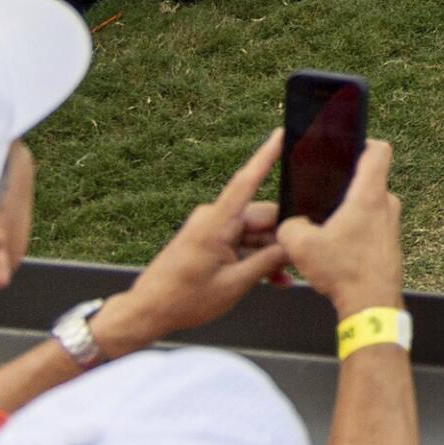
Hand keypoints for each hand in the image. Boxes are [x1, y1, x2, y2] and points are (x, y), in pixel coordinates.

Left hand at [98, 130, 289, 353]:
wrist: (146, 312)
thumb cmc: (184, 300)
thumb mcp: (234, 284)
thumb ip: (268, 262)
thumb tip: (294, 246)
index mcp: (217, 223)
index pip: (246, 181)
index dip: (266, 156)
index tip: (281, 132)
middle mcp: (213, 218)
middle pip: (260, 217)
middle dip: (280, 238)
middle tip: (297, 263)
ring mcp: (210, 228)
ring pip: (253, 233)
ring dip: (268, 254)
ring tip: (282, 280)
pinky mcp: (208, 239)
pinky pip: (240, 242)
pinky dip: (253, 258)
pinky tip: (270, 279)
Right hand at [278, 136, 404, 317]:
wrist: (371, 304)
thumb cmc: (344, 272)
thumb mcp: (301, 246)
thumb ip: (289, 226)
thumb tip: (291, 224)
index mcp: (370, 195)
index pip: (378, 150)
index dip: (362, 142)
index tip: (344, 146)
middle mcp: (387, 204)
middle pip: (369, 179)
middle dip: (344, 183)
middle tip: (322, 192)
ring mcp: (390, 225)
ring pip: (368, 205)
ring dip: (348, 211)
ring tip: (325, 225)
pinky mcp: (388, 243)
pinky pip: (371, 226)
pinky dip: (354, 230)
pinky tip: (336, 246)